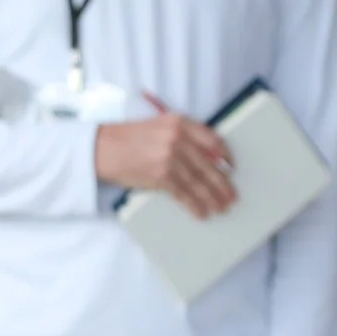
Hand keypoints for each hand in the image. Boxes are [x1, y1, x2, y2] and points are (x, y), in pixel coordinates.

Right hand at [95, 103, 235, 219]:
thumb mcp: (160, 126)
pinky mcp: (161, 175)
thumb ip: (184, 136)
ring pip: (198, 182)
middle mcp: (177, 139)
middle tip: (231, 195)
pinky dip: (195, 205)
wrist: (104, 148)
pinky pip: (183, 193)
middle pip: (208, 165)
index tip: (231, 167)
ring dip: (212, 198)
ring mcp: (170, 157)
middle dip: (222, 183)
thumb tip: (209, 159)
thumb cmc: (130, 138)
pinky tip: (202, 212)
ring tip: (221, 207)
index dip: (225, 156)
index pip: (212, 139)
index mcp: (180, 123)